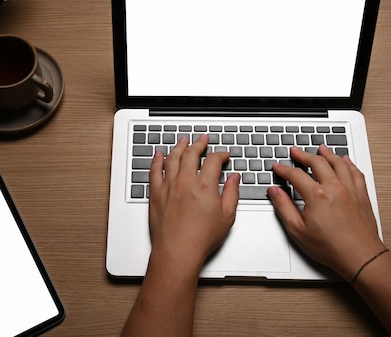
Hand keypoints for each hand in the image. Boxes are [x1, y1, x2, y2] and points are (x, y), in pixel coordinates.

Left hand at [149, 134, 239, 266]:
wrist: (177, 251)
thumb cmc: (201, 238)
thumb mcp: (227, 216)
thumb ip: (232, 193)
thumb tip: (235, 179)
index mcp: (205, 186)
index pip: (214, 161)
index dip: (221, 155)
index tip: (224, 155)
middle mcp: (185, 182)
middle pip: (191, 154)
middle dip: (199, 144)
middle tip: (203, 139)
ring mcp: (168, 186)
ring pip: (173, 158)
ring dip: (179, 147)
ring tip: (183, 141)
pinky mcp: (156, 194)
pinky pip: (155, 171)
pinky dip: (157, 160)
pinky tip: (159, 155)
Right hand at [267, 145, 384, 280]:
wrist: (360, 256)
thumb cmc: (331, 247)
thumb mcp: (297, 230)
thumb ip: (283, 207)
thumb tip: (274, 192)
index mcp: (317, 195)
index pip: (295, 175)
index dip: (283, 169)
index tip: (278, 167)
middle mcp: (335, 188)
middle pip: (317, 162)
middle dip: (303, 155)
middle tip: (295, 151)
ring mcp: (350, 189)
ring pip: (338, 163)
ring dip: (327, 154)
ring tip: (320, 148)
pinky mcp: (361, 195)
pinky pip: (355, 172)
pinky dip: (348, 163)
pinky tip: (345, 160)